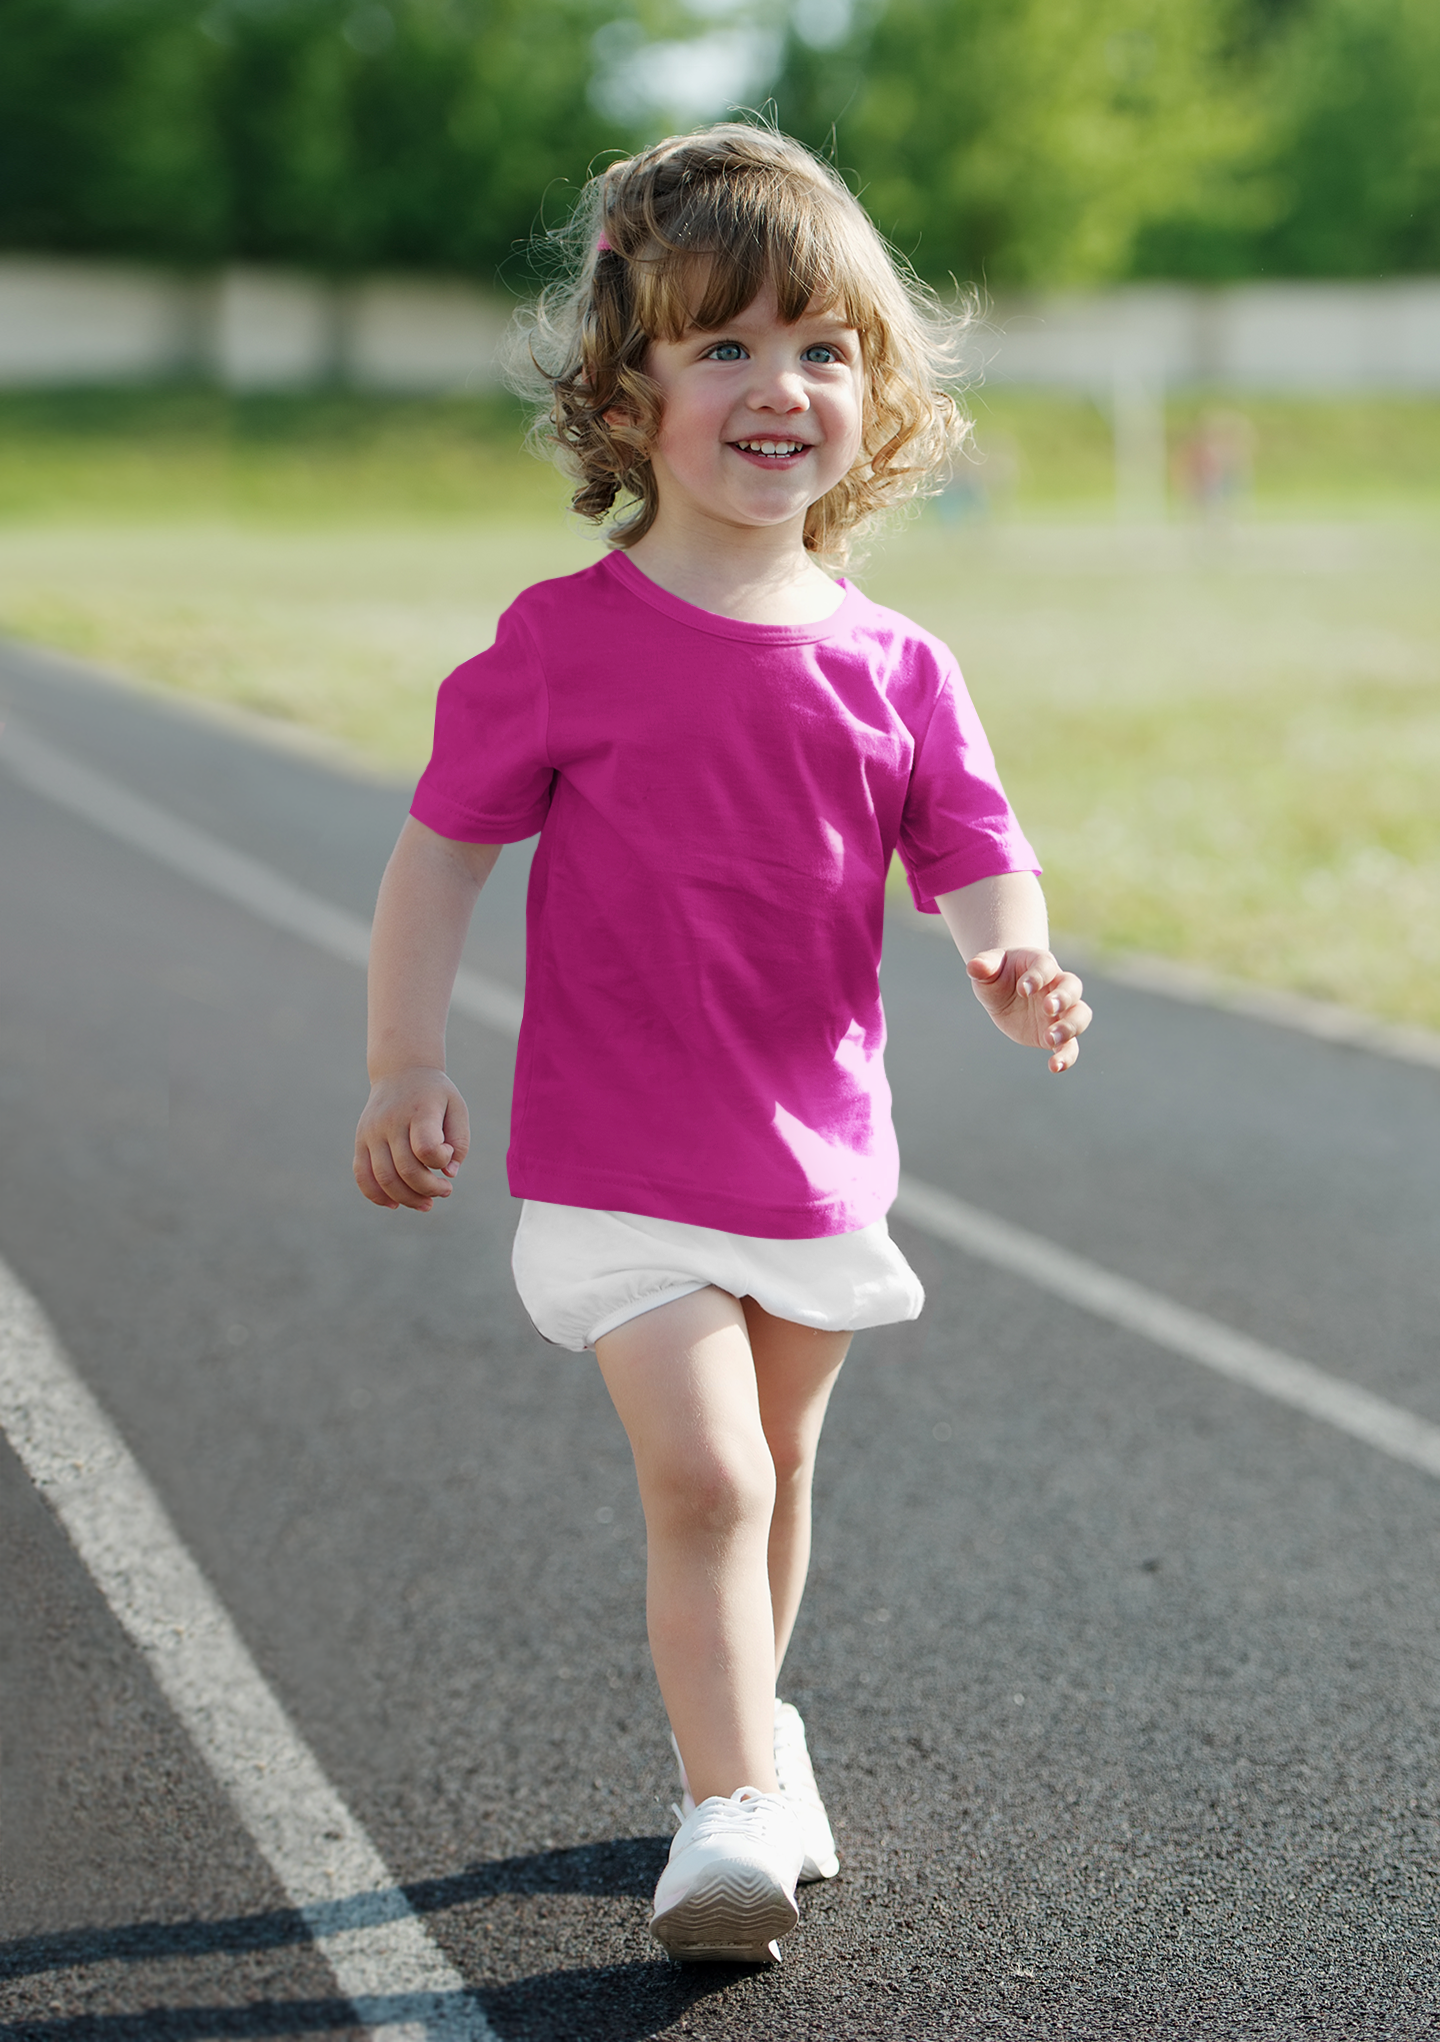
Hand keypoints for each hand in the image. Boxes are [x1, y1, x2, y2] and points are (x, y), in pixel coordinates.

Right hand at [354, 1066, 470, 1210]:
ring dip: (407, 1199)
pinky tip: (395, 1204)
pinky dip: (376, 1196)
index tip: (447, 1155)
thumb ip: (460, 1142)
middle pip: (406, 1170)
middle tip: (445, 1191)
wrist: (401, 1072)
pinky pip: (362, 1175)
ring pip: (383, 1178)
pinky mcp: (360, 1141)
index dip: (440, 1161)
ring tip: (426, 1204)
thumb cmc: (435, 1095)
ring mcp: (371, 1132)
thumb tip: (449, 1174)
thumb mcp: (457, 1108)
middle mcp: (391, 1122)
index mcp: (419, 1111)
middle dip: (429, 1189)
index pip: (425, 1148)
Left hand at [966, 948, 1091, 1072]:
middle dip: (1063, 998)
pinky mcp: (1057, 1034)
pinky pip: (1070, 1045)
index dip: (1037, 976)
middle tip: (1047, 1008)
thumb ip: (983, 967)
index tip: (1023, 989)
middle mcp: (1057, 986)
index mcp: (1041, 964)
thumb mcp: (987, 969)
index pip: (1046, 967)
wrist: (1005, 992)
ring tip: (1051, 1039)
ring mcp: (1061, 1011)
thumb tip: (974, 966)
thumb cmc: (998, 975)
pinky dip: (1067, 1056)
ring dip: (1070, 1027)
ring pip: (1080, 1015)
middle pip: (1072, 988)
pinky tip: (1055, 1066)